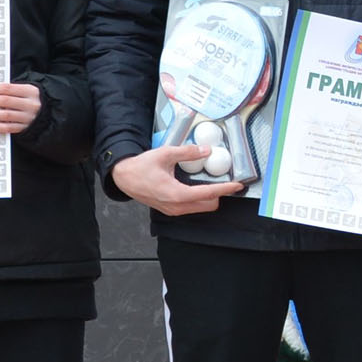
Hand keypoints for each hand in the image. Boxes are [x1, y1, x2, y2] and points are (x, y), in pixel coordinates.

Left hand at [0, 83, 41, 135]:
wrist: (50, 114)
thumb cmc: (31, 99)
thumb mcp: (25, 90)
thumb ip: (9, 90)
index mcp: (29, 90)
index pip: (5, 88)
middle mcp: (29, 104)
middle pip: (3, 101)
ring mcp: (27, 117)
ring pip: (3, 115)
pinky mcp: (24, 128)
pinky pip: (6, 128)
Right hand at [116, 140, 238, 212]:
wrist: (124, 178)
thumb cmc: (141, 167)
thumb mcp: (165, 154)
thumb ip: (188, 152)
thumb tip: (206, 150)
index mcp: (176, 194)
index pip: (208, 194)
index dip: (225, 189)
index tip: (237, 186)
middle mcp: (176, 206)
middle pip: (209, 205)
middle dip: (219, 194)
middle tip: (225, 181)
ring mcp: (173, 210)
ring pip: (201, 208)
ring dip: (210, 197)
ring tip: (213, 182)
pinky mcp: (171, 210)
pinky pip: (192, 208)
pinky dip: (199, 199)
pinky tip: (198, 187)